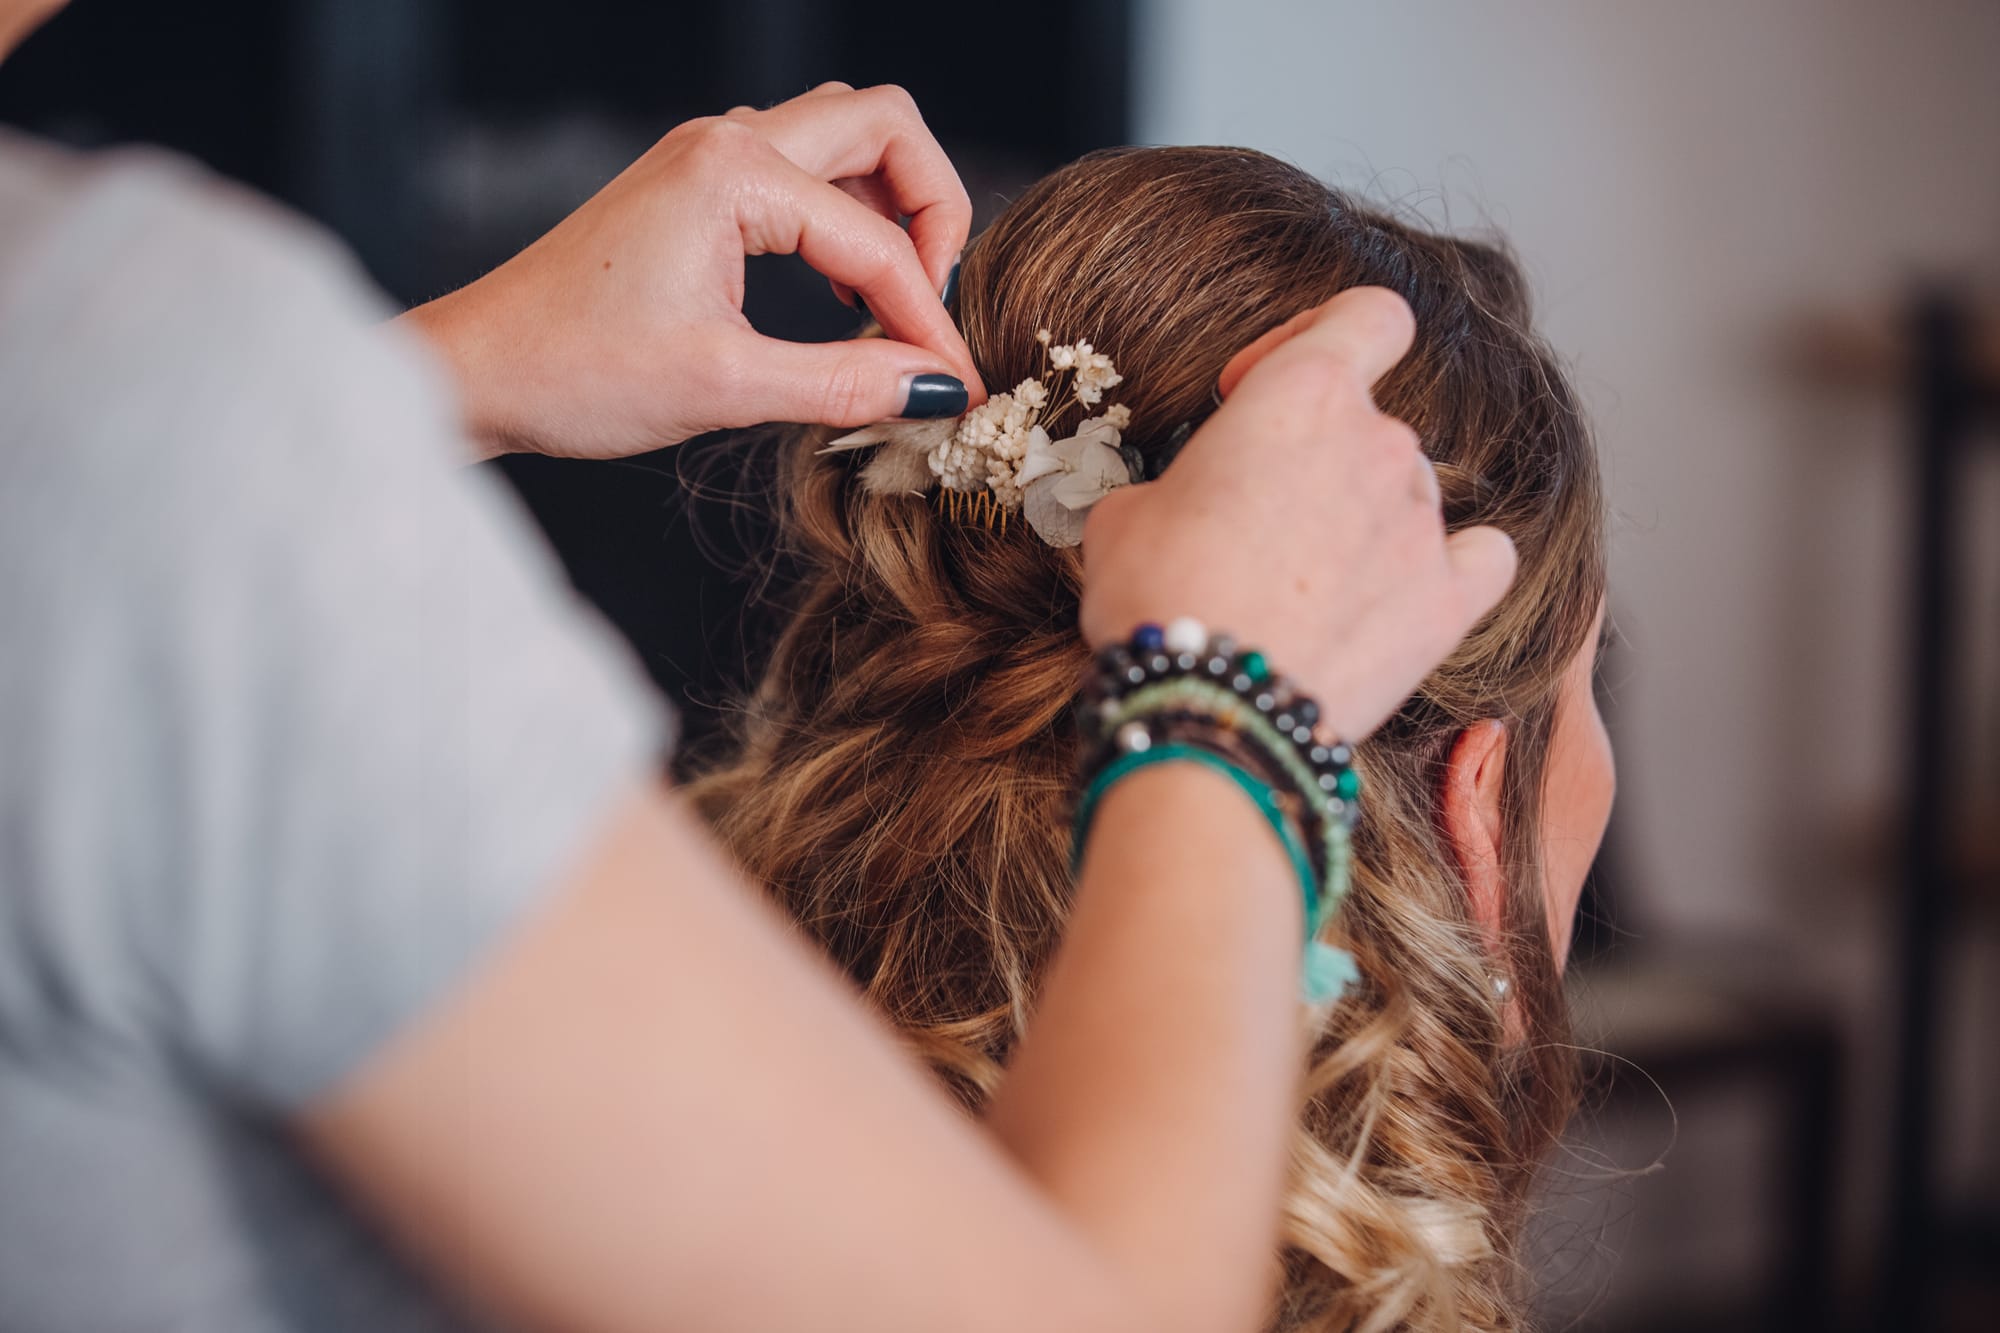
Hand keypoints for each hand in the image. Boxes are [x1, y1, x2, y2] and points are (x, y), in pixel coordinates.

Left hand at [403, 83, 983, 460]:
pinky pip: (802, 170)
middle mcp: (725, 141)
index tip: (953, 387)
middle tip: (932, 303)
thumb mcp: (724, 387)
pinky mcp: (694, 185)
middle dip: (933, 211)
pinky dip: (843, 215)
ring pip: (845, 136)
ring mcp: (707, 155)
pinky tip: (835, 289)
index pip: (876, 241)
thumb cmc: (574, 373)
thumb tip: (934, 391)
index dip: (928, 319)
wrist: (476, 369)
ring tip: (891, 296)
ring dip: (888, 203)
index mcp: (732, 174)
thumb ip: (843, 384)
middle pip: (884, 127)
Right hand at [1078, 288, 1516, 740]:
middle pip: (1370, 425)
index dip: (1316, 335)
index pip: (1367, 315)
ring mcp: (1422, 522)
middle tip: (1253, 523)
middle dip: (1315, 463)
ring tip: (1303, 587)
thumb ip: (1180, 484)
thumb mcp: (1127, 513)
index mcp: (1303, 393)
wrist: (1208, 705)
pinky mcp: (1447, 601)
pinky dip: (1454, 566)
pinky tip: (1413, 588)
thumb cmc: (1158, 597)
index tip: (1259, 386)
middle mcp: (1379, 442)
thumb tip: (1189, 510)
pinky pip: (1485, 560)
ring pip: (1408, 495)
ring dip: (1364, 521)